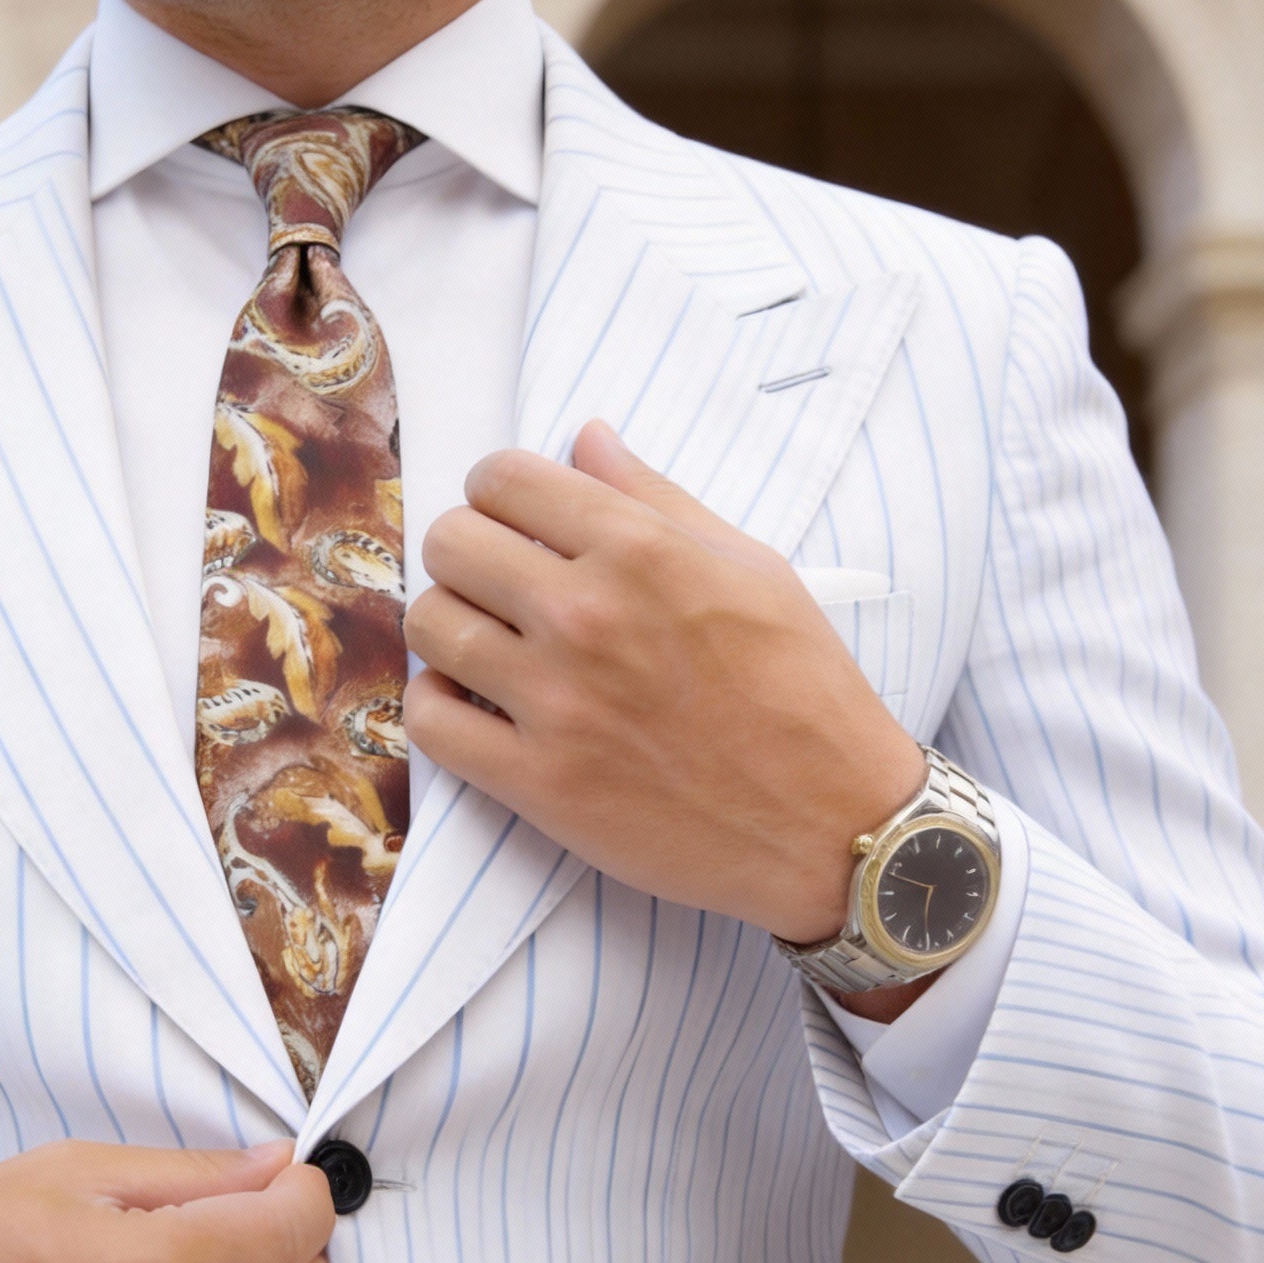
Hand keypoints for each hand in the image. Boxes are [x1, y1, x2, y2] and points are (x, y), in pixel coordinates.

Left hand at [403, 420, 926, 949]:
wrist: (834, 825)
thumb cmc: (804, 691)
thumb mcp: (753, 568)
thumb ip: (656, 498)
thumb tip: (585, 438)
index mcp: (640, 550)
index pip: (501, 478)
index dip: (497, 493)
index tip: (514, 522)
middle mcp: (586, 616)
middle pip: (449, 543)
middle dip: (465, 553)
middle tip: (496, 585)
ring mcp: (556, 701)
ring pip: (429, 626)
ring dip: (449, 627)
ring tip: (487, 645)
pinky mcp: (538, 781)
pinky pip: (430, 722)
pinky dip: (438, 707)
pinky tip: (474, 704)